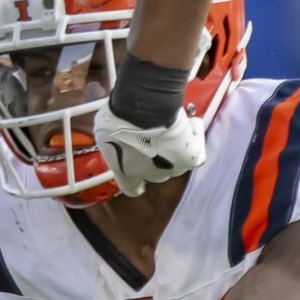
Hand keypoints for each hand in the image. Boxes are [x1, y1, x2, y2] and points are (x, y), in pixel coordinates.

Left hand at [91, 101, 205, 197]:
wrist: (143, 112)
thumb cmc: (119, 121)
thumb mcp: (102, 131)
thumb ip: (110, 139)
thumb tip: (112, 133)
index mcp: (126, 175)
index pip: (132, 187)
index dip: (136, 181)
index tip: (139, 176)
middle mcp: (151, 176)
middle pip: (156, 172)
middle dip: (154, 156)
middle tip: (152, 134)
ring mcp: (172, 169)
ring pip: (175, 161)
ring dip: (173, 146)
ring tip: (170, 125)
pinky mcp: (190, 159)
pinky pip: (197, 152)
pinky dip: (195, 138)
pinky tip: (190, 125)